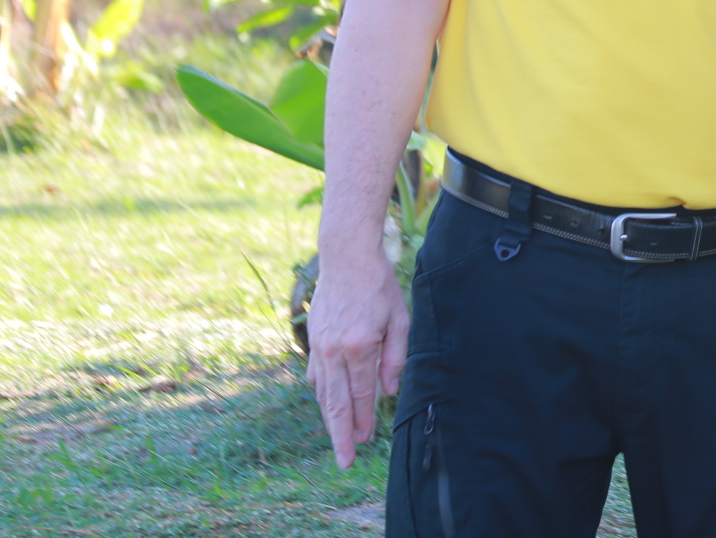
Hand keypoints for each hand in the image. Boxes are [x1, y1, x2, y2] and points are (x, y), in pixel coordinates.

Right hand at [306, 251, 408, 468]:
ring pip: (323, 392)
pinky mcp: (313, 339)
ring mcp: (319, 346)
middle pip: (336, 402)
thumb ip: (395, 357)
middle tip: (345, 460)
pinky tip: (329, 404)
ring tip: (338, 439)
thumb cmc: (379, 286)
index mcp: (359, 346)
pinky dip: (322, 392)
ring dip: (331, 418)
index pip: (362, 394)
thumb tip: (388, 392)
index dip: (364, 420)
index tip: (364, 443)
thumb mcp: (399, 319)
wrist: (346, 258)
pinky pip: (316, 374)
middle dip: (341, 433)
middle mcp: (334, 351)